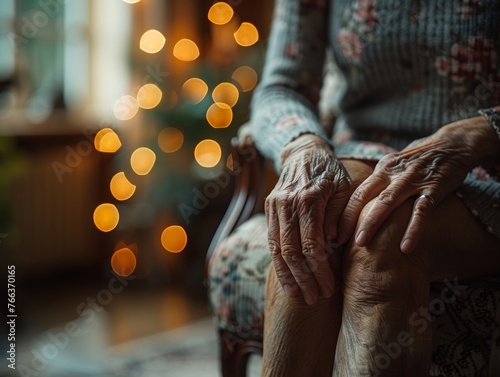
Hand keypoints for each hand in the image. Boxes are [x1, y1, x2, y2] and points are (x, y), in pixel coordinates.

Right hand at [266, 134, 351, 304]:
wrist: (304, 152)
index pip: (312, 244)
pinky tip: (286, 279)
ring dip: (288, 275)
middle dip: (304, 279)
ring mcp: (275, 206)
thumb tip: (332, 243)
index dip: (320, 270)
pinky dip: (278, 263)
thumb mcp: (345, 188)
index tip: (328, 287)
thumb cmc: (331, 172)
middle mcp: (288, 204)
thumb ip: (339, 215)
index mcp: (309, 199)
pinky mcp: (269, 209)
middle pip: (291, 251)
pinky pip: (271, 241)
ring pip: (277, 249)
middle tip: (315, 298)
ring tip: (299, 295)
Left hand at [337, 119, 487, 252]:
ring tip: (361, 245)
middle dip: (350, 219)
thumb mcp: (395, 166)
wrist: (453, 145)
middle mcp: (393, 174)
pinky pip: (421, 211)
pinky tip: (405, 247)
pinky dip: (413, 229)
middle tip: (338, 240)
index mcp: (382, 170)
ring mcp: (413, 181)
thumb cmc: (419, 160)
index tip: (332, 231)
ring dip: (373, 223)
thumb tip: (360, 205)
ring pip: (388, 202)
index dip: (343, 212)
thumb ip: (380, 183)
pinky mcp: (434, 188)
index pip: (357, 193)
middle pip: (366, 197)